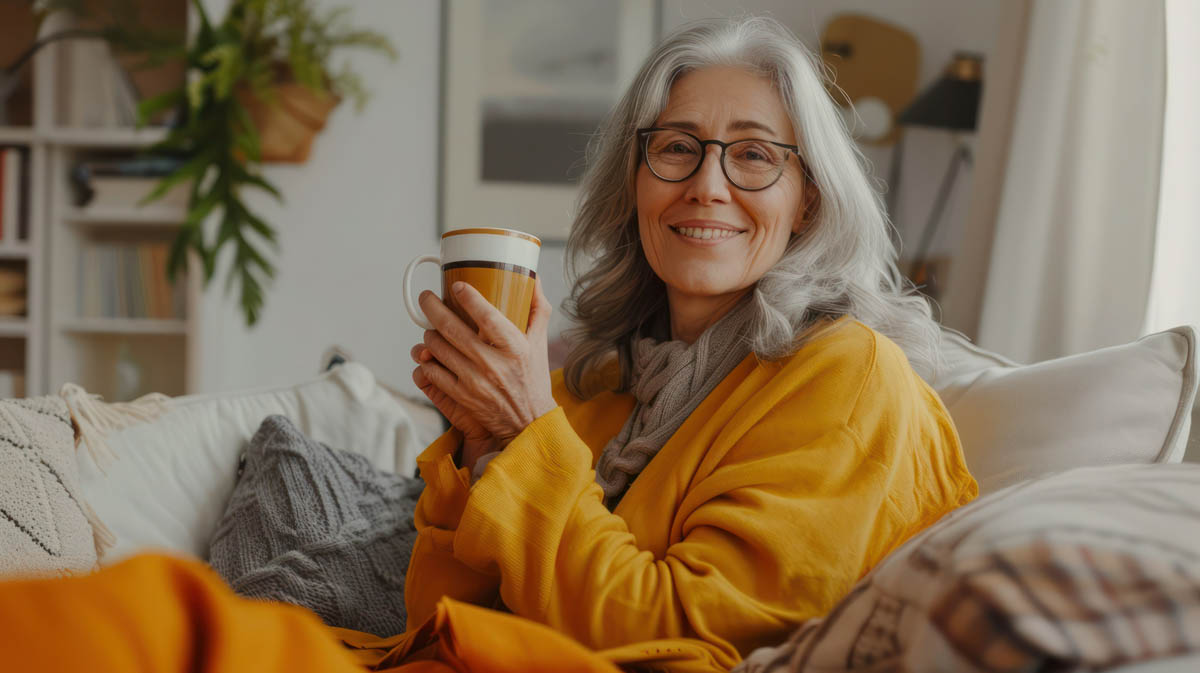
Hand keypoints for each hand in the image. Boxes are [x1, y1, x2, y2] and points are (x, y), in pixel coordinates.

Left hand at [411, 278, 556, 445]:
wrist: (528, 421)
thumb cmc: (533, 377)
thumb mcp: (540, 342)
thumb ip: (537, 308)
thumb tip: (532, 277)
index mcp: (514, 347)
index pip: (487, 317)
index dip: (469, 298)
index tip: (457, 286)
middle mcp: (493, 363)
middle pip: (452, 329)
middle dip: (432, 308)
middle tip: (426, 297)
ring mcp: (474, 381)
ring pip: (437, 348)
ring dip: (428, 334)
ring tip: (431, 327)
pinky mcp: (461, 396)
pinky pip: (432, 372)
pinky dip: (426, 360)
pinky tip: (430, 353)